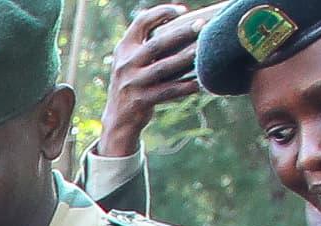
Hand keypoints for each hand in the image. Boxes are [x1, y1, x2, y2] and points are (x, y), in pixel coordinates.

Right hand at [99, 3, 199, 155]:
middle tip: (200, 25)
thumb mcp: (131, 61)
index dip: (161, 12)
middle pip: (155, 45)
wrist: (118, 120)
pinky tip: (199, 82)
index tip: (181, 10)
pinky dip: (184, 87)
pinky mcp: (140, 101)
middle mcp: (125, 65)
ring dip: (185, 58)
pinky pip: (167, 91)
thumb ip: (147, 44)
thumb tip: (182, 24)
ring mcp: (132, 84)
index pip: (141, 23)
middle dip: (180, 33)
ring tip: (202, 50)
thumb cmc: (134, 83)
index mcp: (124, 49)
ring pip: (163, 68)